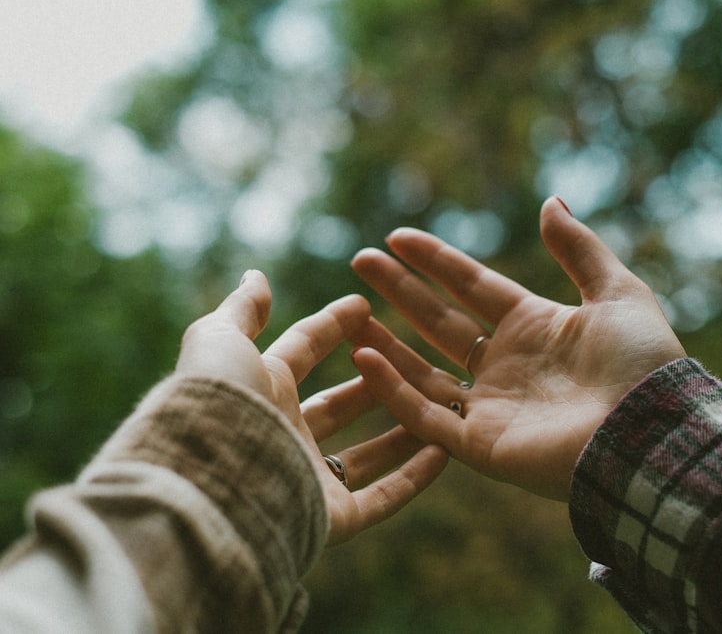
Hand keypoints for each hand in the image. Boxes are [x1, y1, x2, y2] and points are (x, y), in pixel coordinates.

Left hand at [175, 270, 447, 543]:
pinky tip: (445, 451)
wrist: (206, 484)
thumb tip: (254, 275)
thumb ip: (241, 309)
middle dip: (372, 379)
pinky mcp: (331, 518)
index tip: (366, 303)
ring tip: (440, 404)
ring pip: (367, 453)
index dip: (333, 325)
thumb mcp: (221, 341)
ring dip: (403, 428)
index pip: (302, 350)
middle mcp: (283, 433)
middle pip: (337, 404)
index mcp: (258, 389)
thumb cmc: (214, 403)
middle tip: (410, 356)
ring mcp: (308, 478)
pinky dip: (415, 477)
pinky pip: (383, 497)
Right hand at [349, 197, 684, 500]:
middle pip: (439, 322)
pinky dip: (393, 389)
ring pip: (423, 371)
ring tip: (350, 316)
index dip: (435, 262)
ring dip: (386, 343)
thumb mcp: (616, 291)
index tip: (396, 237)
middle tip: (360, 262)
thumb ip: (579, 249)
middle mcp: (507, 365)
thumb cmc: (641, 363)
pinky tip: (364, 356)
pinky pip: (425, 415)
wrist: (649, 432)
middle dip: (399, 292)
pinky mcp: (480, 446)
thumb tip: (551, 201)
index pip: (471, 287)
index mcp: (535, 327)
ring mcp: (490, 407)